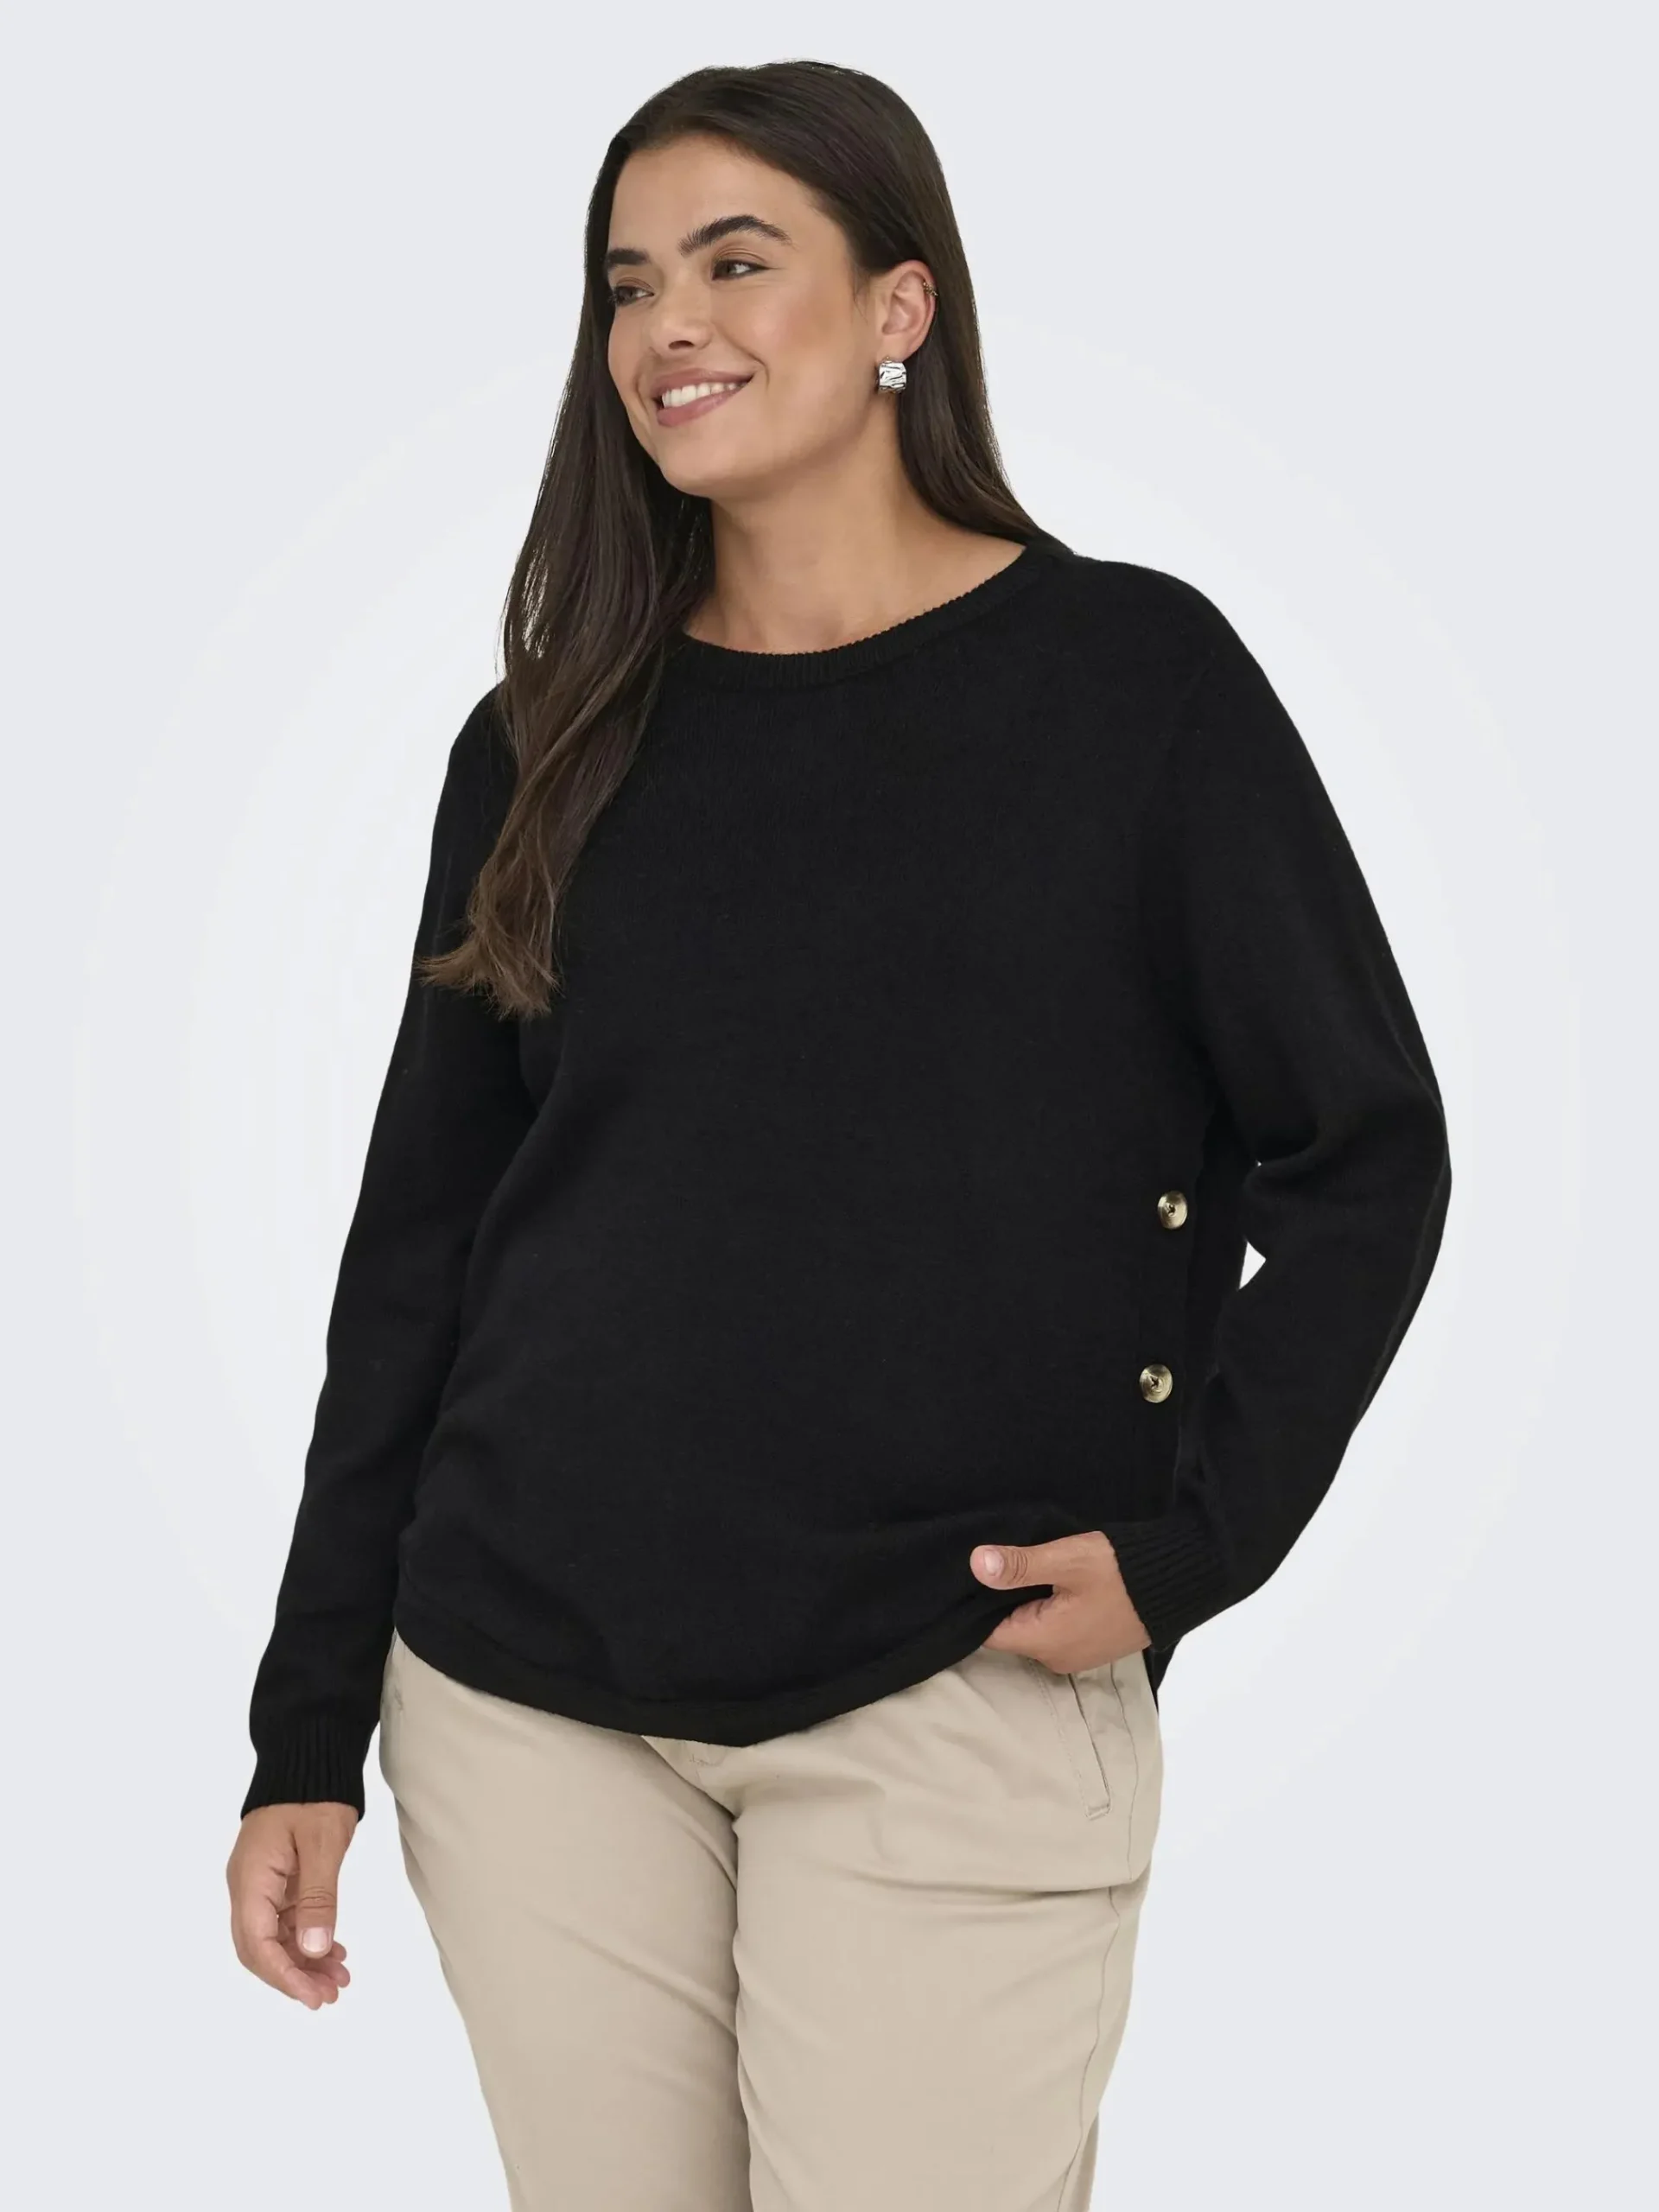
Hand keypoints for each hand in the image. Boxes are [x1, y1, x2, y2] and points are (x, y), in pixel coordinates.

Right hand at [227, 1802, 358, 2008]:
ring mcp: (260, 1884)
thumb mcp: (323, 1844)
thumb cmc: (314, 1796)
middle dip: (294, 1976)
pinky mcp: (276, 1880)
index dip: (285, 1976)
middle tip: (331, 1994)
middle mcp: (247, 1887)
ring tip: (340, 1979)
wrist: (309, 1758)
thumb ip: (318, 1898)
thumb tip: (313, 1950)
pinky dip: (308, 1939)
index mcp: (250, 1880)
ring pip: (275, 1938)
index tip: (314, 1996)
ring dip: (304, 1961)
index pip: (256, 1945)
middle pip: (260, 1948)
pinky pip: (286, 1920)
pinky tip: (334, 1951)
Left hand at [971, 1530, 1150, 1672]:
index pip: (988, 1634)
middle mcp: (1056, 1658)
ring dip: (1029, 1603)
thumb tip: (975, 1565)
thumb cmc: (1120, 1571)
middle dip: (1003, 1601)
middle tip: (1001, 1564)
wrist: (1179, 1581)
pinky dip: (1050, 1608)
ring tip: (1024, 1568)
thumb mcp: (1066, 1560)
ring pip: (1034, 1629)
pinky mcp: (1093, 1645)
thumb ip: (1019, 1565)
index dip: (977, 1604)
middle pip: (1011, 1632)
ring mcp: (1077, 1655)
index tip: (975, 1576)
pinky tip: (1051, 1581)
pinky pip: (1056, 1629)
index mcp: (1045, 1643)